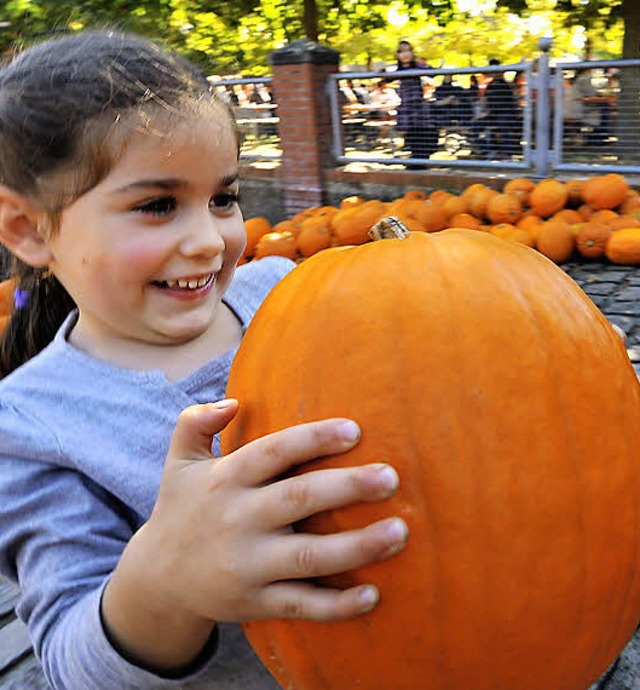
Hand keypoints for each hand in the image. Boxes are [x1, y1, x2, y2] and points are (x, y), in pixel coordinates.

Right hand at [139, 400, 406, 623]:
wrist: (158, 579)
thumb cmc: (182, 509)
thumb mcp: (178, 461)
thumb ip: (195, 422)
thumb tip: (233, 401)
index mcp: (225, 480)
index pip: (273, 452)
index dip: (313, 439)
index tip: (355, 430)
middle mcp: (237, 520)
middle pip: (298, 499)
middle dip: (347, 487)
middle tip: (391, 477)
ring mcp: (247, 565)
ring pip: (307, 556)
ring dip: (357, 546)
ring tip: (400, 532)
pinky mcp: (255, 603)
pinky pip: (300, 604)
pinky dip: (336, 605)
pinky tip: (373, 595)